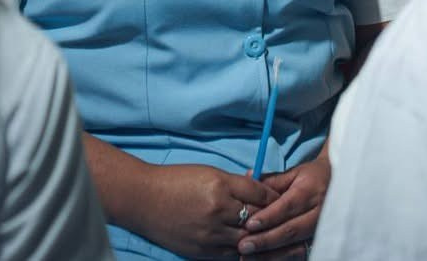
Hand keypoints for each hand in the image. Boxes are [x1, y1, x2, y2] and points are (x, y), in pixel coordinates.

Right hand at [139, 164, 278, 259]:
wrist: (143, 200)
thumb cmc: (175, 181)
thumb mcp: (208, 173)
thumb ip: (235, 182)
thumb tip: (259, 186)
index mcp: (221, 186)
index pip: (260, 195)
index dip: (274, 198)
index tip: (282, 200)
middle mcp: (218, 211)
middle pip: (258, 219)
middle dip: (272, 219)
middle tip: (283, 220)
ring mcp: (210, 234)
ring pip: (248, 240)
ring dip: (260, 238)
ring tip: (271, 237)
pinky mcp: (202, 251)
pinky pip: (232, 255)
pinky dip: (243, 251)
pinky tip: (249, 247)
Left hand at [241, 154, 329, 254]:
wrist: (340, 185)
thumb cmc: (314, 178)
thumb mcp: (296, 173)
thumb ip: (273, 180)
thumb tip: (248, 177)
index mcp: (310, 192)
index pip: (288, 206)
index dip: (269, 217)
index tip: (250, 224)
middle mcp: (318, 213)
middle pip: (291, 230)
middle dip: (266, 240)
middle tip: (244, 246)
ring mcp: (320, 230)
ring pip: (295, 247)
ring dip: (271, 254)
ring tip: (248, 257)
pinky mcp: (319, 241)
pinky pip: (299, 254)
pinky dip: (281, 258)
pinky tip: (263, 260)